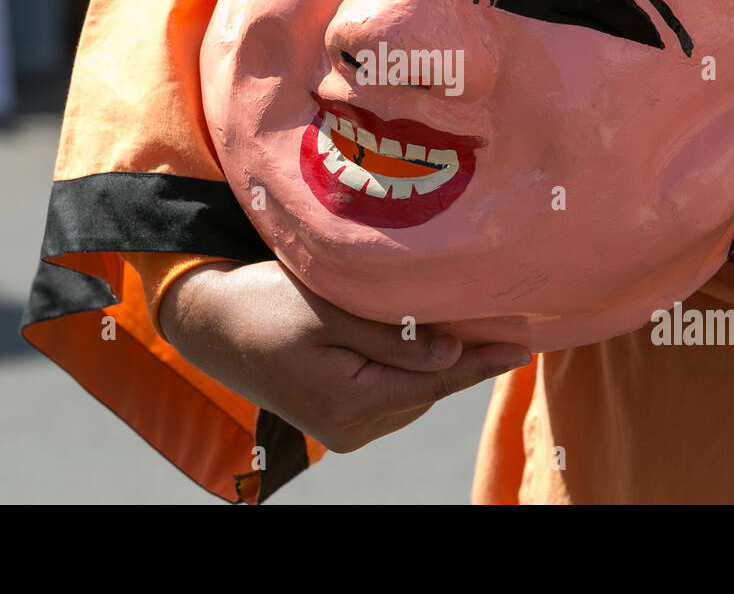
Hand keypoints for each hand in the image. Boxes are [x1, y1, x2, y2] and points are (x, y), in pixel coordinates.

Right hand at [160, 259, 531, 452]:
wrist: (209, 322)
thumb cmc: (262, 304)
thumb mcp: (327, 308)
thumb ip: (392, 333)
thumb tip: (452, 352)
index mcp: (349, 402)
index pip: (434, 379)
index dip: (481, 361)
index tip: (524, 348)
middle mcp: (351, 428)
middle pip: (427, 386)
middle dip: (458, 353)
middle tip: (492, 314)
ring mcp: (345, 429)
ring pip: (412, 389)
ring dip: (432, 359)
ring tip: (454, 320)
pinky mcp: (339, 418)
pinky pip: (392, 391)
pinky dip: (408, 366)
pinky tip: (414, 338)